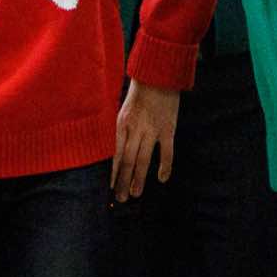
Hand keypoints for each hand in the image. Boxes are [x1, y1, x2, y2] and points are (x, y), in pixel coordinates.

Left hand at [113, 80, 179, 200]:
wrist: (157, 77)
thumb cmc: (137, 96)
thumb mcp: (121, 111)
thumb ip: (118, 130)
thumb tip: (111, 152)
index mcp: (120, 125)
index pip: (114, 154)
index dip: (111, 172)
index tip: (108, 188)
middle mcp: (134, 129)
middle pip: (127, 161)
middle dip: (123, 181)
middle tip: (120, 199)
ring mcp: (152, 130)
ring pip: (143, 159)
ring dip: (139, 179)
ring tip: (135, 194)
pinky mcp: (168, 129)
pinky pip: (166, 151)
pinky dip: (164, 165)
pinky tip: (162, 179)